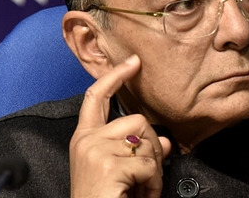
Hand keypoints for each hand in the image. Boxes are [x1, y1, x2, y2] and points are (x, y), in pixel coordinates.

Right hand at [69, 55, 171, 197]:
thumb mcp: (122, 172)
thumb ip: (138, 151)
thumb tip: (164, 139)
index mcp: (84, 139)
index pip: (95, 97)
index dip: (114, 77)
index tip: (133, 62)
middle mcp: (86, 140)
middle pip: (136, 120)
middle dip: (151, 148)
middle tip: (146, 177)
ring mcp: (94, 150)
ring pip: (146, 140)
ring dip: (154, 169)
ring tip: (142, 189)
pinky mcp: (106, 164)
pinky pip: (149, 164)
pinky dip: (153, 183)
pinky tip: (141, 196)